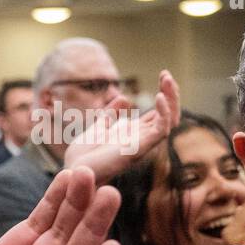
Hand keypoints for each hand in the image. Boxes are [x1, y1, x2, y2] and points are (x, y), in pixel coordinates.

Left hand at [64, 70, 180, 183]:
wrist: (73, 170)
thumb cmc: (84, 155)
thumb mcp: (99, 127)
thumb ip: (111, 114)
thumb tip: (123, 98)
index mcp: (135, 133)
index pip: (159, 112)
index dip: (165, 93)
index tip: (163, 74)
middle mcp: (142, 138)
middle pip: (169, 115)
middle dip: (171, 93)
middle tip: (166, 74)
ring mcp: (142, 143)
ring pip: (169, 121)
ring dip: (171, 100)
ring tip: (166, 81)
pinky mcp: (139, 149)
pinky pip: (160, 131)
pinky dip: (164, 114)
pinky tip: (159, 97)